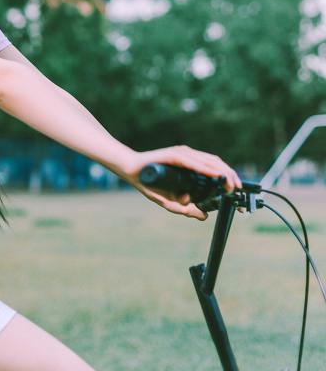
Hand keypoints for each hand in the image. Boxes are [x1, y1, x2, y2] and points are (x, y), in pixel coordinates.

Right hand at [116, 144, 241, 220]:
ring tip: (232, 184)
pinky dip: (207, 168)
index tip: (238, 195)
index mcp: (191, 166)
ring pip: (209, 161)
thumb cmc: (150, 183)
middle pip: (216, 164)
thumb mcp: (171, 202)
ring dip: (223, 173)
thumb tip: (204, 216)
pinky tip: (217, 175)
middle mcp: (189, 157)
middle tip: (239, 192)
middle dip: (231, 177)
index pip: (215, 170)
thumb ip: (187, 208)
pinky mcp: (174, 155)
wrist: (131, 171)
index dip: (228, 181)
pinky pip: (194, 162)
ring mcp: (182, 155)